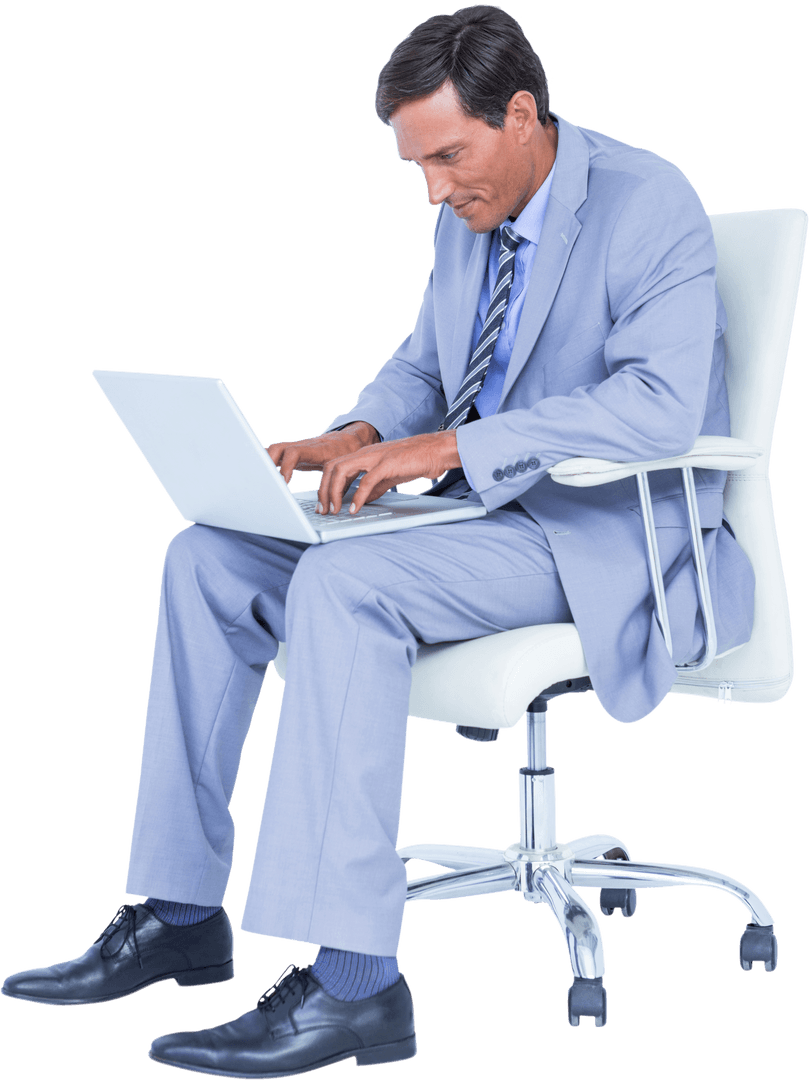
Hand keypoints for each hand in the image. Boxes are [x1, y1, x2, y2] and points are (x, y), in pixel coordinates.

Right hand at [266, 422, 379, 484]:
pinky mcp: (293, 453)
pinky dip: (268, 462)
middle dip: (268, 463)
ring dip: (265, 462)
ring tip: (259, 479)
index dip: (285, 467)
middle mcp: (303, 447)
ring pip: (275, 450)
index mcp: (316, 450)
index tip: (282, 484)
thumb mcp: (346, 470)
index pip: (294, 453)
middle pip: (278, 448)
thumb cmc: (347, 455)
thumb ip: (337, 487)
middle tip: (266, 482)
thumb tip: (328, 509)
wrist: (347, 440)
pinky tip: (261, 473)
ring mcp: (297, 449)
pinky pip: (277, 454)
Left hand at [316, 430, 461, 514]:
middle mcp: (364, 453)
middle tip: (324, 510)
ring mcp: (374, 457)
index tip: (324, 504)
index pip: (334, 467)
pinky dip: (358, 496)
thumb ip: (374, 487)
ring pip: (342, 471)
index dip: (325, 486)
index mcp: (363, 455)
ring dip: (334, 493)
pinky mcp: (386, 464)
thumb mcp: (388, 475)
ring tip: (335, 510)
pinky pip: (366, 481)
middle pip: (331, 468)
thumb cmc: (414, 460)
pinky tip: (355, 509)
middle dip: (323, 490)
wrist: (435, 451)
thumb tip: (363, 501)